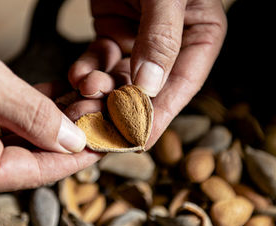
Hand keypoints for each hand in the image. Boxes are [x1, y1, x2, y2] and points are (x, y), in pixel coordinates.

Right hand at [0, 8, 99, 193]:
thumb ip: (34, 116)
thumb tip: (72, 141)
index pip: (36, 171)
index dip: (76, 158)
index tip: (105, 143)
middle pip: (31, 159)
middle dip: (67, 136)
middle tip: (98, 116)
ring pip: (22, 142)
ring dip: (53, 122)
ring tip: (83, 103)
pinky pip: (7, 127)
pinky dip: (33, 113)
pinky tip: (57, 97)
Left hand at [68, 0, 226, 146]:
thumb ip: (162, 37)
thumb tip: (150, 86)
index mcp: (200, 37)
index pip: (180, 86)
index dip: (158, 116)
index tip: (136, 139)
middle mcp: (172, 45)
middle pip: (147, 90)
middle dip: (118, 108)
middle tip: (94, 122)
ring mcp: (142, 42)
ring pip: (120, 80)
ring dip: (98, 92)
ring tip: (79, 97)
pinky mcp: (115, 35)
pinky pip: (100, 61)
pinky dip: (86, 70)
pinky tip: (74, 75)